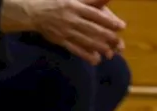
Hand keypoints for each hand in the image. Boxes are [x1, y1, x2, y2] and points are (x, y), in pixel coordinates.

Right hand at [2, 0, 124, 63]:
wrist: (35, 13)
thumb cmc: (58, 3)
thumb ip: (92, 0)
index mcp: (77, 7)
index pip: (96, 15)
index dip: (109, 21)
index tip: (121, 27)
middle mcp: (72, 20)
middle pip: (92, 30)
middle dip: (106, 37)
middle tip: (119, 44)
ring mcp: (66, 32)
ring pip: (85, 40)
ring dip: (98, 48)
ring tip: (110, 53)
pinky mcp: (60, 41)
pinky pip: (74, 49)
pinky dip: (85, 55)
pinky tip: (95, 60)